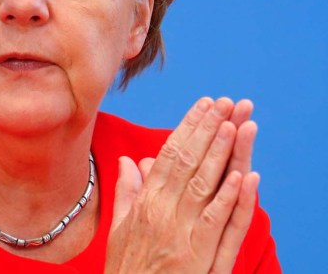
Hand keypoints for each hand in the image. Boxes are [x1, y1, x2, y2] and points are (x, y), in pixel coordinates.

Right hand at [105, 98, 259, 273]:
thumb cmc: (126, 268)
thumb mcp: (118, 227)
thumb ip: (126, 192)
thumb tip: (130, 161)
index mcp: (145, 202)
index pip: (169, 155)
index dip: (188, 128)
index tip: (204, 105)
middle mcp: (162, 212)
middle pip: (188, 162)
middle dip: (208, 129)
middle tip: (226, 103)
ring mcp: (181, 234)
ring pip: (203, 185)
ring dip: (220, 153)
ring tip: (234, 124)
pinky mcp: (199, 258)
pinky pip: (217, 223)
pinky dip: (231, 198)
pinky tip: (243, 175)